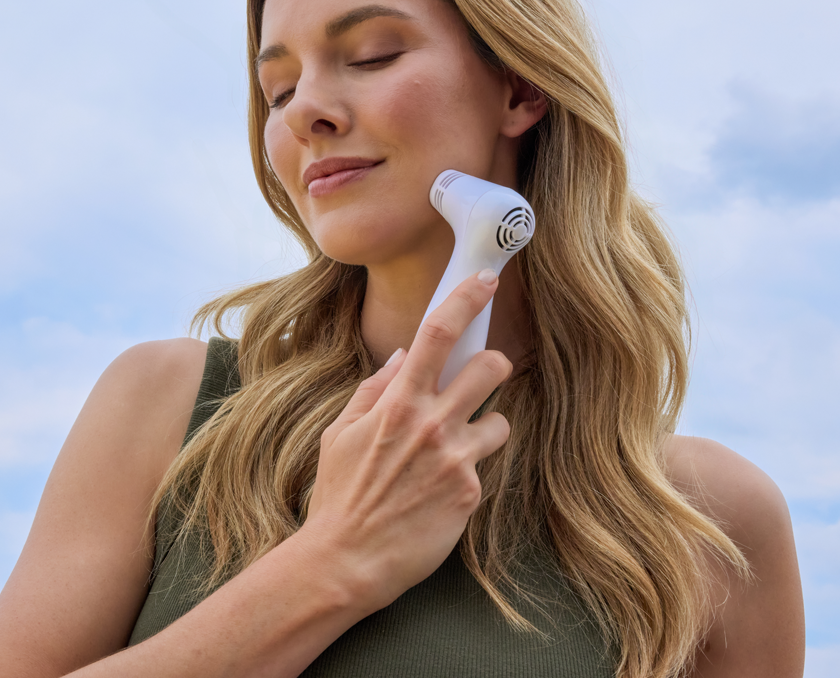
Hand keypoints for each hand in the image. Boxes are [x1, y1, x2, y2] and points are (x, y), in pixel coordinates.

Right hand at [295, 268, 514, 611]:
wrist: (347, 560)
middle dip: (493, 366)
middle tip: (483, 379)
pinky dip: (468, 473)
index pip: (436, 335)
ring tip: (457, 450)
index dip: (466, 300)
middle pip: (490, 367)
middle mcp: (429, 424)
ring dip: (485, 429)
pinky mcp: (470, 492)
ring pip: (500, 421)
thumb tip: (402, 358)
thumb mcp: (339, 435)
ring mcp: (454, 458)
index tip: (486, 280)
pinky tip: (440, 492)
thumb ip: (373, 391)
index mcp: (394, 403)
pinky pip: (485, 466)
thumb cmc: (339, 496)